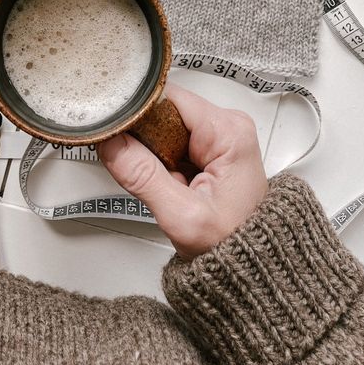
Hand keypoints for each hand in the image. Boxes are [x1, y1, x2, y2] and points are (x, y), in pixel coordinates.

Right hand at [99, 83, 268, 259]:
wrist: (251, 266)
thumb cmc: (234, 244)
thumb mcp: (182, 216)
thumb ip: (143, 176)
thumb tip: (112, 144)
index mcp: (229, 131)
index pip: (168, 98)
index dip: (139, 114)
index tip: (117, 133)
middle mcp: (228, 126)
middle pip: (164, 110)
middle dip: (144, 138)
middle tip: (142, 169)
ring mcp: (218, 136)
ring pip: (163, 125)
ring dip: (151, 151)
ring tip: (160, 180)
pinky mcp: (209, 149)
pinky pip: (170, 139)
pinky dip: (160, 158)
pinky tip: (165, 178)